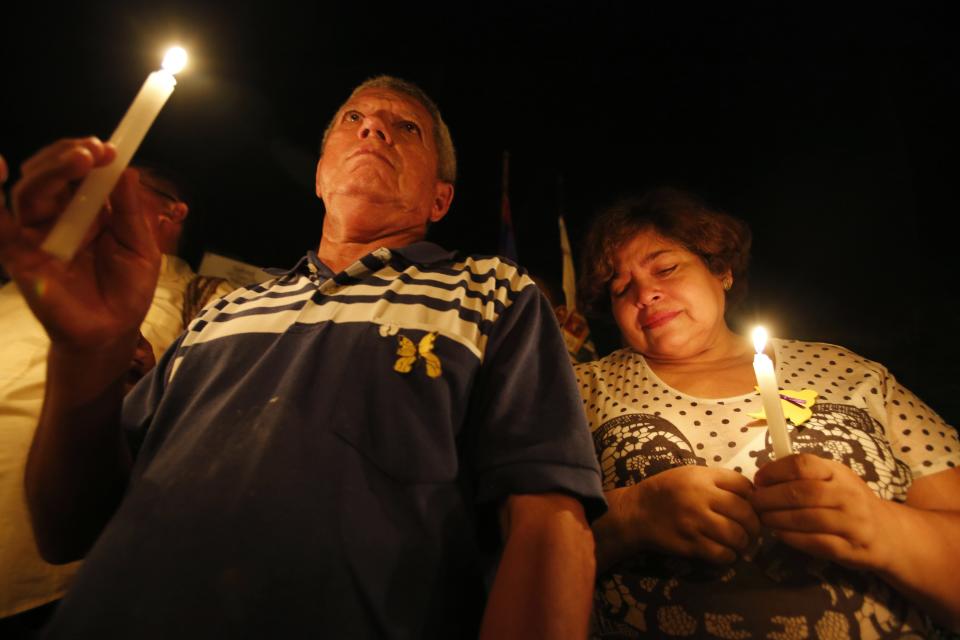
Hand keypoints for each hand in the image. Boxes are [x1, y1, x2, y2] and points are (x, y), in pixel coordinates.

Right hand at [0, 138, 160, 354]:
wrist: (113, 331)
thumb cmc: (127, 288)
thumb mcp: (140, 246)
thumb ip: (130, 210)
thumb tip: (125, 168)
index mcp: (87, 208)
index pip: (78, 171)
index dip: (89, 154)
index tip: (109, 147)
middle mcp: (58, 215)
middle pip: (49, 173)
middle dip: (69, 155)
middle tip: (95, 150)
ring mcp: (36, 234)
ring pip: (29, 191)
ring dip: (51, 170)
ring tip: (81, 159)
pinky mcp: (19, 257)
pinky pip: (0, 228)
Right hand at [606, 465, 760, 563]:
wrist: (636, 512)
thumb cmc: (666, 491)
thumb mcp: (689, 474)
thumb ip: (717, 481)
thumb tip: (751, 495)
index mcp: (702, 476)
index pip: (744, 486)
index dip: (753, 498)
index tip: (752, 507)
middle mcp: (700, 497)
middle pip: (745, 512)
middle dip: (754, 525)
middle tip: (752, 531)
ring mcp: (695, 522)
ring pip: (736, 536)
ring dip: (743, 543)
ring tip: (740, 543)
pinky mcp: (689, 544)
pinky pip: (721, 554)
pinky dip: (729, 556)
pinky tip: (726, 553)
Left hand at [752, 453, 894, 571]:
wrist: (887, 533)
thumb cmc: (849, 501)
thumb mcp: (833, 479)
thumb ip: (804, 475)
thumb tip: (763, 477)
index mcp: (838, 473)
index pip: (803, 464)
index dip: (775, 471)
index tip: (758, 480)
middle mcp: (847, 495)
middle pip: (801, 493)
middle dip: (770, 498)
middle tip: (754, 502)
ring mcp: (852, 523)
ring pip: (806, 519)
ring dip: (777, 519)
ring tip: (762, 518)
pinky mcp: (851, 548)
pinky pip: (816, 542)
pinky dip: (792, 538)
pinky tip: (780, 534)